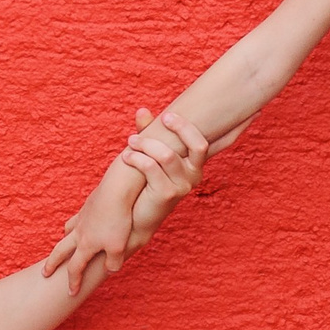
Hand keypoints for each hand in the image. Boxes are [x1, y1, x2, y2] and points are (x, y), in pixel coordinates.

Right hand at [43, 168, 139, 295]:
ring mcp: (82, 219)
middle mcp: (79, 233)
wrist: (115, 191)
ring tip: (63, 247)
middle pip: (60, 251)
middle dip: (52, 264)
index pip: (75, 269)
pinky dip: (74, 225)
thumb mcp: (119, 247)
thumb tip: (110, 271)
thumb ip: (113, 263)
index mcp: (85, 246)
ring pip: (67, 233)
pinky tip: (79, 225)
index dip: (72, 283)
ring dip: (63, 242)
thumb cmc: (117, 221)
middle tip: (44, 273)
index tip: (70, 293)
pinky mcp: (88, 207)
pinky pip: (76, 219)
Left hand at [124, 109, 213, 250]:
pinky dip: (137, 158)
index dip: (191, 127)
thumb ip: (149, 133)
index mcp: (194, 165)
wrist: (134, 218)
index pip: (202, 142)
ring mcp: (183, 186)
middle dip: (179, 127)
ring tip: (131, 141)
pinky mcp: (168, 194)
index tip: (169, 116)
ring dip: (146, 144)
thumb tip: (143, 111)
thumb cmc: (143, 183)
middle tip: (162, 118)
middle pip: (198, 144)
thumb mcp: (149, 155)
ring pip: (167, 154)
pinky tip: (127, 157)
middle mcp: (194, 175)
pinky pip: (152, 167)